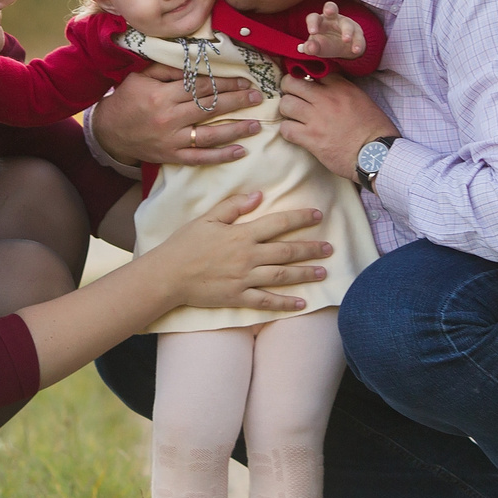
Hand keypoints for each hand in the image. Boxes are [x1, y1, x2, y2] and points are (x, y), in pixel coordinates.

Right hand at [93, 65, 262, 166]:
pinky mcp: (172, 157)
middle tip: (258, 98)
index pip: (202, 88)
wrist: (109, 131)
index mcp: (163, 95)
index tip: (245, 82)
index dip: (226, 84)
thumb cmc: (127, 99)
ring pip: (210, 135)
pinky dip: (221, 156)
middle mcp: (170, 118)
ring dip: (236, 129)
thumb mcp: (142, 77)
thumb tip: (197, 64)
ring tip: (256, 125)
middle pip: (210, 108)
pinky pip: (200, 158)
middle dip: (237, 102)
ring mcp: (172, 140)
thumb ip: (169, 70)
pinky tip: (240, 151)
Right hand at [152, 192, 332, 313]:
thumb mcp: (207, 218)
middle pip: (286, 251)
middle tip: (330, 248)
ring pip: (282, 276)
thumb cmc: (184, 244)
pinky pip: (267, 301)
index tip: (318, 215)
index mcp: (241, 234)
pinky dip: (285, 303)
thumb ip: (233, 206)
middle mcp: (248, 256)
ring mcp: (244, 279)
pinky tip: (302, 303)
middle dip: (310, 249)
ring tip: (323, 272)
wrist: (168, 275)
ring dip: (305, 274)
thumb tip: (258, 195)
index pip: (278, 223)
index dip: (300, 218)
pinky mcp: (238, 297)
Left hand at [277, 76, 397, 182]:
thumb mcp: (363, 99)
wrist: (376, 154)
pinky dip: (288, 130)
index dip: (307, 78)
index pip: (313, 72)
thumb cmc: (374, 129)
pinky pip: (286, 128)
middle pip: (292, 83)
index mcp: (341, 87)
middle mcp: (326, 99)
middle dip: (289, 88)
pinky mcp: (310, 138)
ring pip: (286, 104)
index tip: (307, 85)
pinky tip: (295, 132)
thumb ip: (343, 91)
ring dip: (287, 110)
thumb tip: (327, 88)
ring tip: (293, 115)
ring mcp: (316, 118)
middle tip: (292, 96)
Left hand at [299, 0, 366, 59]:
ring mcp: (345, 23)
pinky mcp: (357, 31)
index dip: (312, 23)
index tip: (312, 32)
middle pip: (331, 8)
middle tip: (329, 12)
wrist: (343, 49)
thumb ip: (310, 48)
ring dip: (347, 31)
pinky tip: (356, 50)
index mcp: (319, 21)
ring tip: (346, 40)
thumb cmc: (326, 44)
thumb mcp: (317, 48)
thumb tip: (305, 48)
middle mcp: (332, 18)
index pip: (313, 17)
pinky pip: (358, 36)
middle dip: (330, 8)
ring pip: (347, 24)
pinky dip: (357, 43)